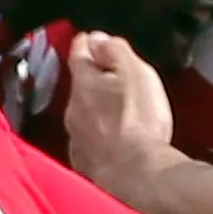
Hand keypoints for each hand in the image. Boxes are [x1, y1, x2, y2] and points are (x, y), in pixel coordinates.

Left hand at [65, 30, 176, 181]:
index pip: (78, 54)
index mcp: (85, 83)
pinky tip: (111, 141)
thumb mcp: (134, 72)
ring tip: (114, 111)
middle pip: (79, 87)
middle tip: (109, 77)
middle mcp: (73, 110)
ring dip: (94, 111)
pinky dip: (98, 138)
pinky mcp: (84, 164)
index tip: (91, 39)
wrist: (135, 174)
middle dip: (92, 80)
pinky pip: (88, 143)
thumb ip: (114, 51)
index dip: (87, 44)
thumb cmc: (139, 122)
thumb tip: (97, 39)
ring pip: (81, 116)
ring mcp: (77, 139)